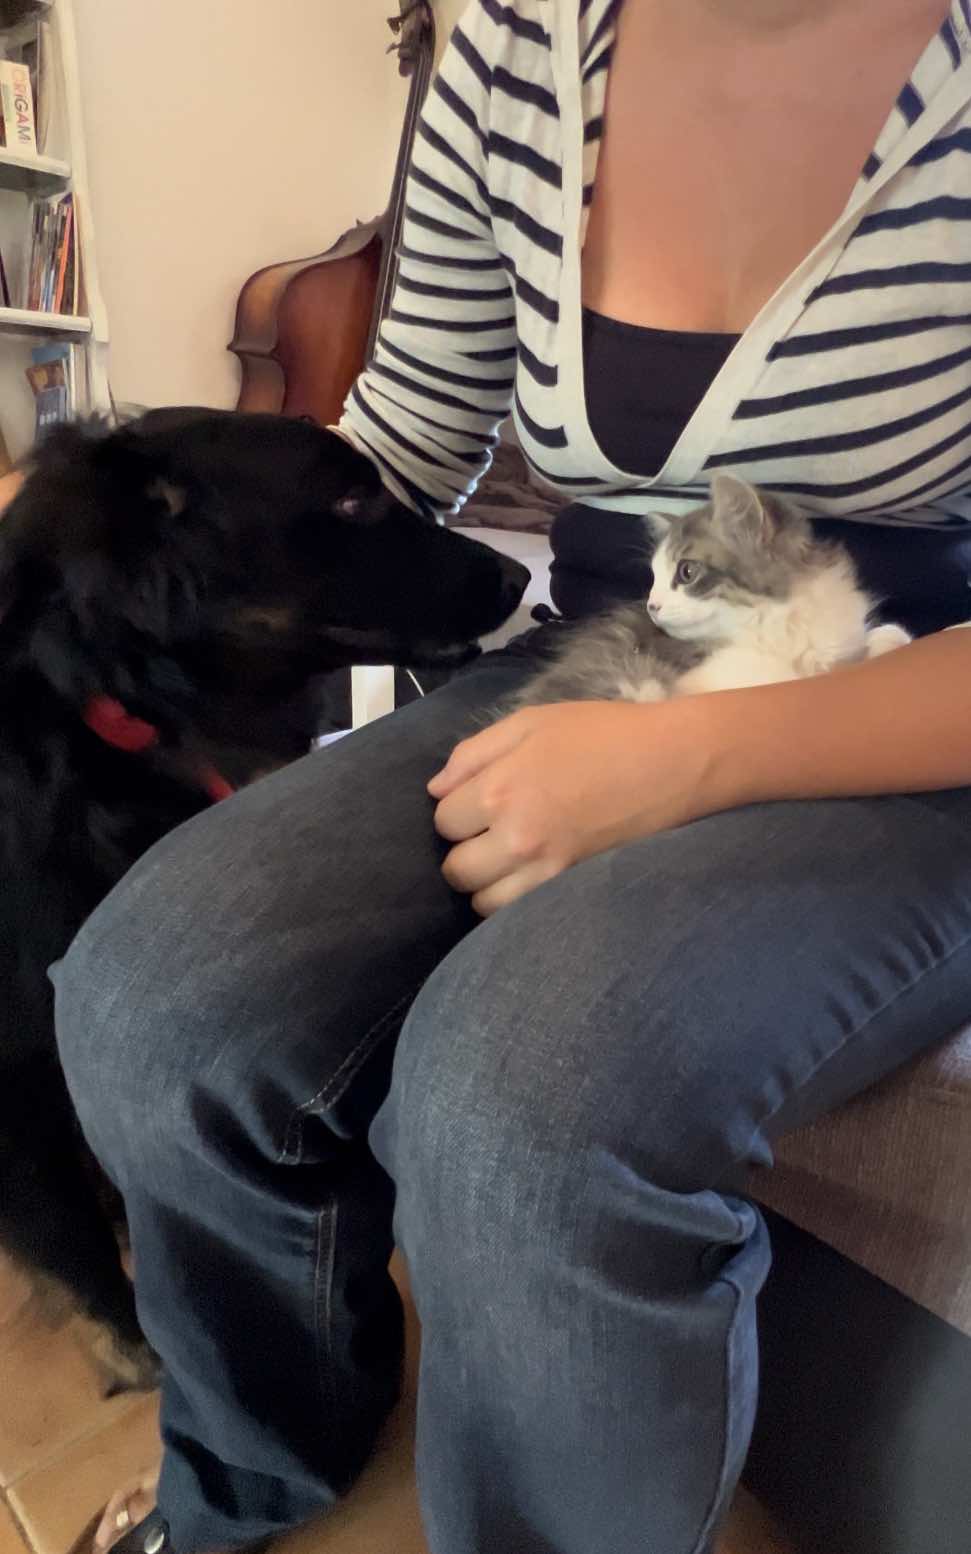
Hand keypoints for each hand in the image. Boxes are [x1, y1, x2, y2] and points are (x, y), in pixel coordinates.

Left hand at [428, 699, 724, 915]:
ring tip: (508, 861)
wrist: (673, 762)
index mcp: (500, 788)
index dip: (457, 811)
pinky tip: (527, 879)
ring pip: (482, 902)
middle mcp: (516, 836)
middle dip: (464, 852)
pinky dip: (513, 902)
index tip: (479, 802)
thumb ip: (474, 752)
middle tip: (489, 835)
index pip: (443, 821)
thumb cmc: (602, 733)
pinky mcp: (571, 889)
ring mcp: (545, 870)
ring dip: (487, 883)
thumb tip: (436, 789)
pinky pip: (518, 915)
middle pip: (455, 870)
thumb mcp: (532, 722)